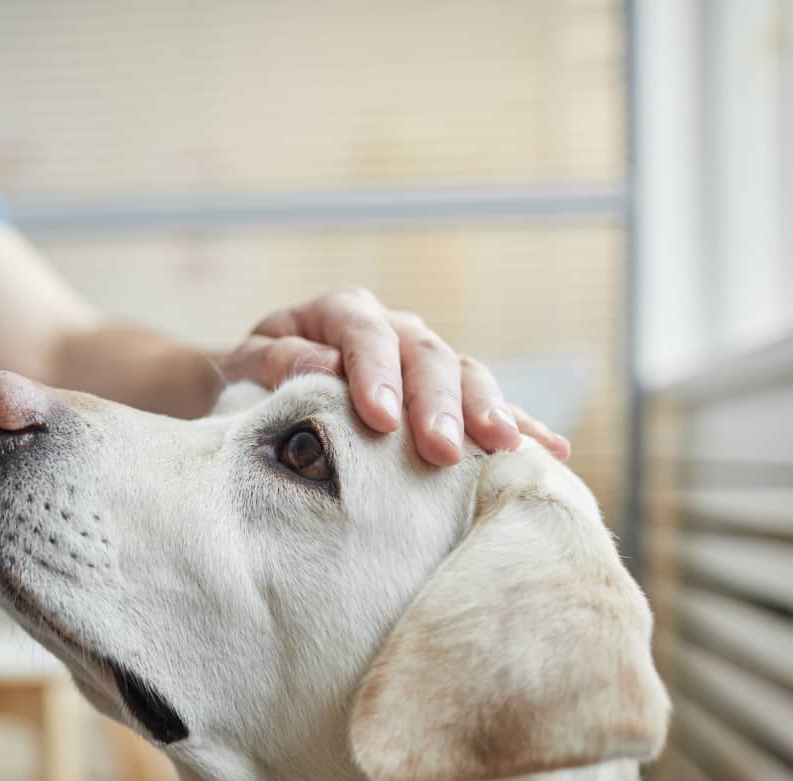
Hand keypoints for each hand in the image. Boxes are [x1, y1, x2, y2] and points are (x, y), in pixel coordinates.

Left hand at [219, 288, 569, 465]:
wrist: (257, 390)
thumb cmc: (249, 381)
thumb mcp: (246, 368)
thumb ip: (277, 362)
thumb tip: (322, 367)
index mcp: (339, 312)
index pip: (365, 335)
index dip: (375, 375)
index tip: (380, 421)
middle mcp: (392, 328)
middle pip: (426, 356)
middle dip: (438, 404)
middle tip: (441, 450)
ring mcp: (424, 359)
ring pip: (466, 375)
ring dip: (488, 412)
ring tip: (505, 449)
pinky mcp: (444, 395)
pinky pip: (488, 405)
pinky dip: (520, 425)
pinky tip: (551, 451)